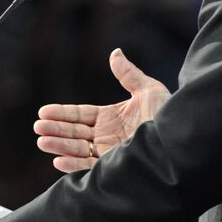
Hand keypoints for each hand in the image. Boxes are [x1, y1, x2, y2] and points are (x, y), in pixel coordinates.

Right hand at [34, 48, 169, 171]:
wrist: (182, 138)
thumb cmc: (169, 114)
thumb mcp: (149, 90)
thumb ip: (128, 74)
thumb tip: (115, 53)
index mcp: (112, 118)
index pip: (80, 115)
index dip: (62, 114)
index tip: (43, 112)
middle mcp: (108, 136)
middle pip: (75, 133)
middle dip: (55, 130)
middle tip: (38, 128)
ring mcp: (110, 153)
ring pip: (78, 150)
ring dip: (59, 146)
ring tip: (42, 141)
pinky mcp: (114, 168)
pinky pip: (89, 168)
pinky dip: (73, 165)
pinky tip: (58, 160)